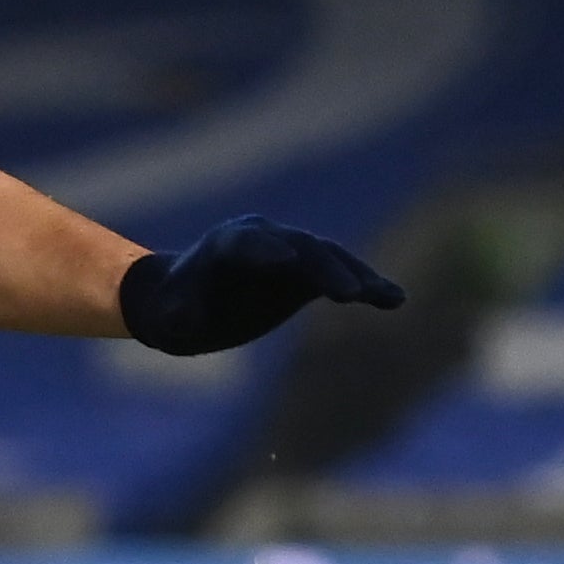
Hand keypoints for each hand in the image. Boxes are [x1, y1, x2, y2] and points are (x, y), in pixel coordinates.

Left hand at [118, 214, 405, 355]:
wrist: (190, 302)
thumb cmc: (174, 308)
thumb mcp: (168, 318)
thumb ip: (175, 317)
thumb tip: (179, 323)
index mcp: (226, 244)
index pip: (249, 242)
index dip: (266, 249)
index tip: (286, 260)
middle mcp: (265, 240)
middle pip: (301, 248)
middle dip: (324, 268)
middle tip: (348, 293)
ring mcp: (292, 254)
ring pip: (329, 259)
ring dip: (357, 276)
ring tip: (384, 297)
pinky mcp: (309, 274)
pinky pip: (342, 277)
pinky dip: (367, 287)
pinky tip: (395, 300)